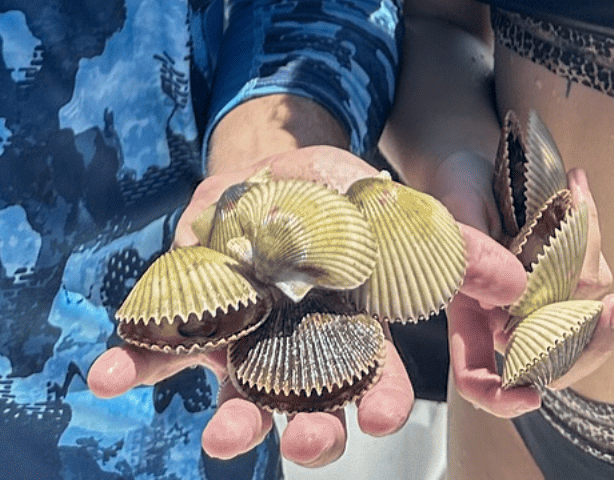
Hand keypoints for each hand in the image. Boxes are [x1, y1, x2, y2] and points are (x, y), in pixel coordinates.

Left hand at [87, 147, 418, 468]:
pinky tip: (109, 377)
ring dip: (231, 425)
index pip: (373, 380)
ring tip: (219, 438)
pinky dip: (133, 365)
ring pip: (238, 402)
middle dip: (309, 435)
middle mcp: (297, 356)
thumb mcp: (392, 210)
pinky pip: (160, 352)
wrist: (273, 172)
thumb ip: (447, 244)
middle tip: (304, 441)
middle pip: (306, 411)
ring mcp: (243, 346)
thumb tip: (504, 274)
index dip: (380, 401)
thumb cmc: (341, 199)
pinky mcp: (194, 325)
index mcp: (351, 333)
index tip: (381, 417)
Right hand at [444, 162, 613, 418]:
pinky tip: (578, 191)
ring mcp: (542, 296)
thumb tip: (517, 288)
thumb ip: (473, 254)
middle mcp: (509, 317)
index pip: (478, 377)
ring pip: (584, 306)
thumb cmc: (454, 193)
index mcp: (471, 317)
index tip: (532, 396)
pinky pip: (593, 271)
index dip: (500, 398)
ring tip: (575, 192)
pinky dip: (591, 232)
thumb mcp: (456, 217)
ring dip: (588, 248)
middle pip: (556, 361)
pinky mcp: (567, 272)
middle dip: (593, 342)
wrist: (475, 164)